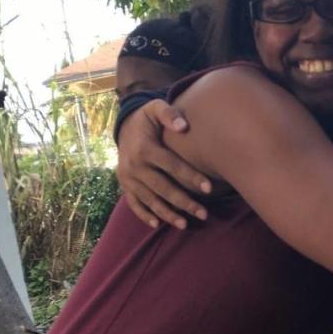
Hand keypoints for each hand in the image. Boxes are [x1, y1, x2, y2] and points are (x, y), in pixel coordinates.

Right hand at [118, 100, 211, 228]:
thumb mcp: (155, 108)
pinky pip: (134, 203)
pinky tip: (157, 225)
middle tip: (203, 214)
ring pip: (150, 200)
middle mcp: (134, 166)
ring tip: (185, 224)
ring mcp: (128, 178)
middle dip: (184, 202)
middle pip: (163, 188)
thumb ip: (169, 113)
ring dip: (167, 214)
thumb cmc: (148, 119)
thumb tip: (183, 126)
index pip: (172, 166)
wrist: (123, 127)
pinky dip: (144, 215)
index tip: (209, 189)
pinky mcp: (124, 186)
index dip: (191, 177)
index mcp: (145, 148)